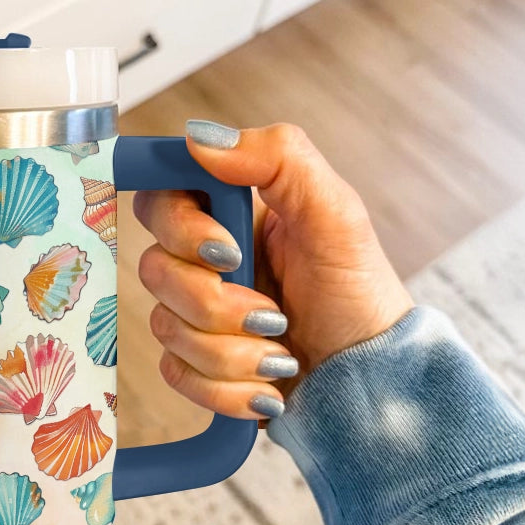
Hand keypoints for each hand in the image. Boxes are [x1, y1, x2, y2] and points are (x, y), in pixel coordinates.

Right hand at [133, 121, 413, 419]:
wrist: (370, 376)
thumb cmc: (357, 292)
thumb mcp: (336, 214)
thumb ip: (278, 157)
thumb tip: (201, 136)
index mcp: (227, 215)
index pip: (159, 198)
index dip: (177, 226)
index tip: (225, 248)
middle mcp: (202, 262)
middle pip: (154, 268)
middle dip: (213, 301)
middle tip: (271, 310)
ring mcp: (195, 316)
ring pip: (165, 328)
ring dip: (231, 351)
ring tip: (281, 353)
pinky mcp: (196, 365)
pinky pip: (176, 374)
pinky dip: (227, 388)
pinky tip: (267, 386)